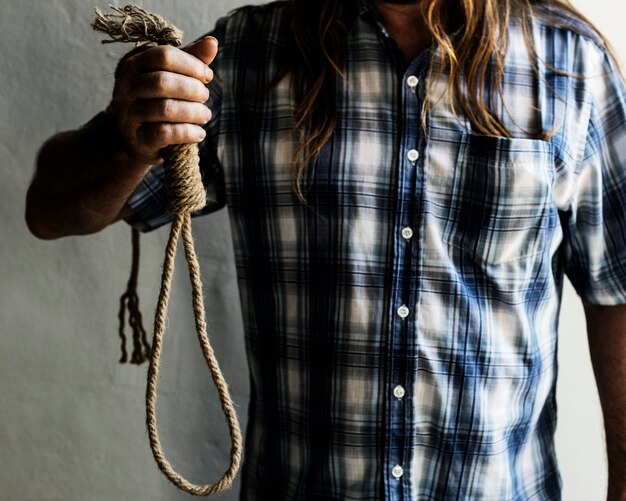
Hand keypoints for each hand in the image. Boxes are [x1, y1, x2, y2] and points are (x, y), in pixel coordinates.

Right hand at [108, 36, 218, 163]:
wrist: (135, 139)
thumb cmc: (158, 101)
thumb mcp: (172, 77)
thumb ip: (191, 60)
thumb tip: (213, 43)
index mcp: (133, 65)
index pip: (163, 55)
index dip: (191, 65)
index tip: (207, 76)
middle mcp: (125, 87)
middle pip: (163, 82)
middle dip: (193, 89)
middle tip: (205, 97)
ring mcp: (129, 114)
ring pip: (166, 109)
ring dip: (194, 112)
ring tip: (205, 115)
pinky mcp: (138, 139)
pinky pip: (165, 133)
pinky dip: (188, 133)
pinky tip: (199, 133)